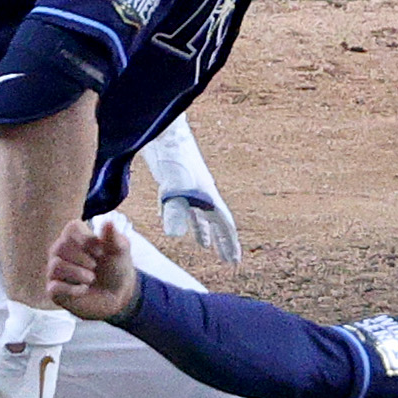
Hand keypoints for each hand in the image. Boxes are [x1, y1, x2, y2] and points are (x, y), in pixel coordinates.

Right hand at [46, 215, 140, 322]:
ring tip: (91, 278)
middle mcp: (60, 251)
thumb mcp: (120, 252)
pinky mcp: (54, 290)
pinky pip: (55, 287)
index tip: (100, 251)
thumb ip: (114, 238)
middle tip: (95, 266)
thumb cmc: (115, 268)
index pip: (72, 228)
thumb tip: (109, 221)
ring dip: (79, 273)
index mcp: (75, 237)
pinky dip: (73, 289)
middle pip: (62, 246)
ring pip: (56, 265)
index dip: (87, 239)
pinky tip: (84, 290)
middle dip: (84, 258)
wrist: (116, 295)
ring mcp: (55, 271)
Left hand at [141, 117, 242, 262]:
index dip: (229, 244)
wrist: (163, 136)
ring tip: (203, 244)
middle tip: (226, 258)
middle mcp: (202, 195)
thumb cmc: (173, 161)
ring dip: (203, 230)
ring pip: (199, 215)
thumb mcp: (174, 190)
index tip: (234, 261)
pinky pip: (181, 206)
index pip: (225, 225)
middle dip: (221, 242)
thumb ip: (174, 214)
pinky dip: (180, 218)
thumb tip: (174, 236)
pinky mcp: (174, 184)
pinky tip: (171, 223)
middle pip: (215, 222)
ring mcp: (189, 189)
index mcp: (208, 198)